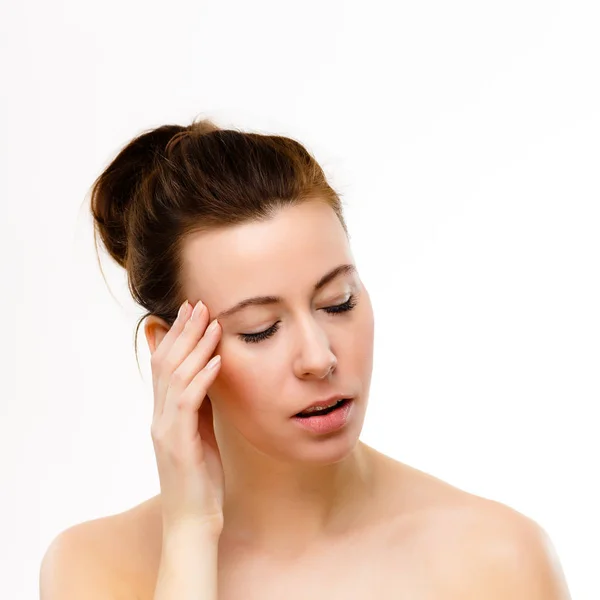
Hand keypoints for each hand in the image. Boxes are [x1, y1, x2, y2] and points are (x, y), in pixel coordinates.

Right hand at [150, 300, 224, 535]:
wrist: (193, 521)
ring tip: (211, 323)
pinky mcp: (178, 444)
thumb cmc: (200, 477)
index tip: (191, 311)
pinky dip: (203, 378)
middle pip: (166, 363)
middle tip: (197, 304)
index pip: (164, 365)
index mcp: (164, 414)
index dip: (176, 336)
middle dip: (183, 332)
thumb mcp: (200, 433)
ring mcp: (165, 430)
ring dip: (195, 347)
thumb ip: (200, 405)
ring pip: (175, 377)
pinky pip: (189, 403)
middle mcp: (159, 417)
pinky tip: (217, 360)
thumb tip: (209, 374)